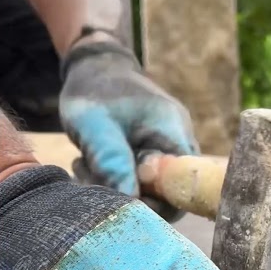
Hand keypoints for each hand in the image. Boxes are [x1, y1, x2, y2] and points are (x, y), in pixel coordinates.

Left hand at [59, 40, 198, 218]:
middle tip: (90, 176)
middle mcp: (180, 144)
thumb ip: (112, 161)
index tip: (118, 193)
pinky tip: (92, 164)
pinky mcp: (154, 156)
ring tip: (86, 164)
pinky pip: (142, 182)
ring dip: (116, 188)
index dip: (155, 202)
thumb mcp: (93, 124)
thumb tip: (131, 201)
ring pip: (151, 191)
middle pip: (168, 195)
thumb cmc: (94, 91)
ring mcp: (168, 150)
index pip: (184, 187)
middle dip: (128, 195)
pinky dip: (115, 181)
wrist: (96, 67)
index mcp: (173, 133)